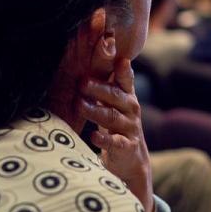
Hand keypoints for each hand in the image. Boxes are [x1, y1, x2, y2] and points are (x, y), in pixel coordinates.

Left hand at [78, 58, 154, 211]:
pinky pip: (115, 142)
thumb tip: (100, 53)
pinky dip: (103, 139)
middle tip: (82, 82)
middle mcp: (131, 110)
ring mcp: (130, 128)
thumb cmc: (118, 124)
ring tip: (79, 105)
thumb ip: (109, 82)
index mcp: (127, 96)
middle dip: (99, 89)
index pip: (125, 79)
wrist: (131, 158)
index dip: (123, 69)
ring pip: (112, 117)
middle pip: (115, 96)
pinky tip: (92, 136)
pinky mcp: (126, 147)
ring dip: (95, 111)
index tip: (118, 59)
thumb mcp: (116, 102)